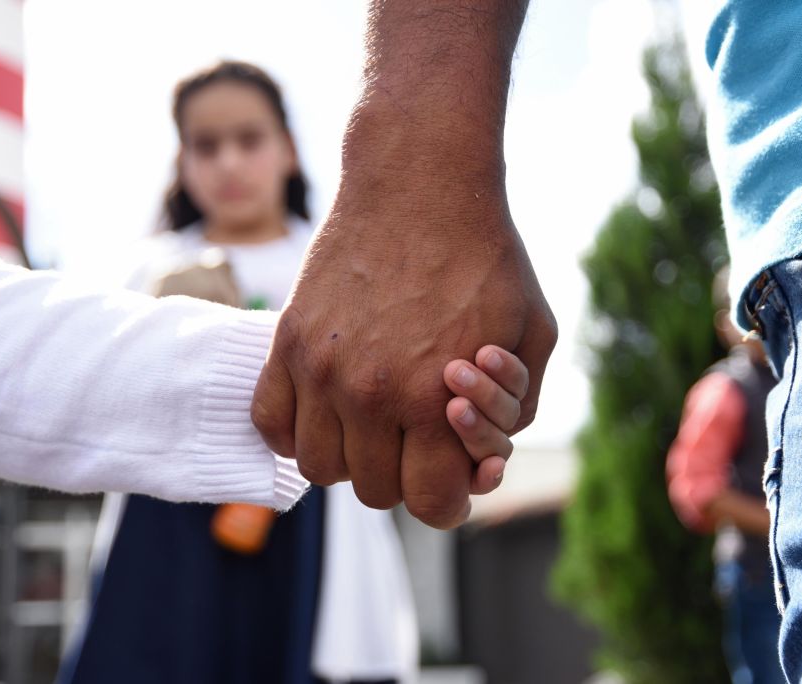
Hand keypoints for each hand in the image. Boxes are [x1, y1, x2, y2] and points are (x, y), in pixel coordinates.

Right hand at [252, 164, 555, 527]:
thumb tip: (479, 458)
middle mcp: (370, 394)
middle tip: (415, 435)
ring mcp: (320, 369)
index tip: (452, 475)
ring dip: (348, 456)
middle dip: (404, 474)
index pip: (433, 504)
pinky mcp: (286, 342)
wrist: (419, 181)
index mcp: (434, 399)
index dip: (451, 499)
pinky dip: (295, 429)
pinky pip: (270, 425)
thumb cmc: (485, 256)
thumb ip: (515, 408)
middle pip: (375, 492)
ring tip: (370, 419)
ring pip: (319, 467)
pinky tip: (325, 404)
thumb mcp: (532, 333)